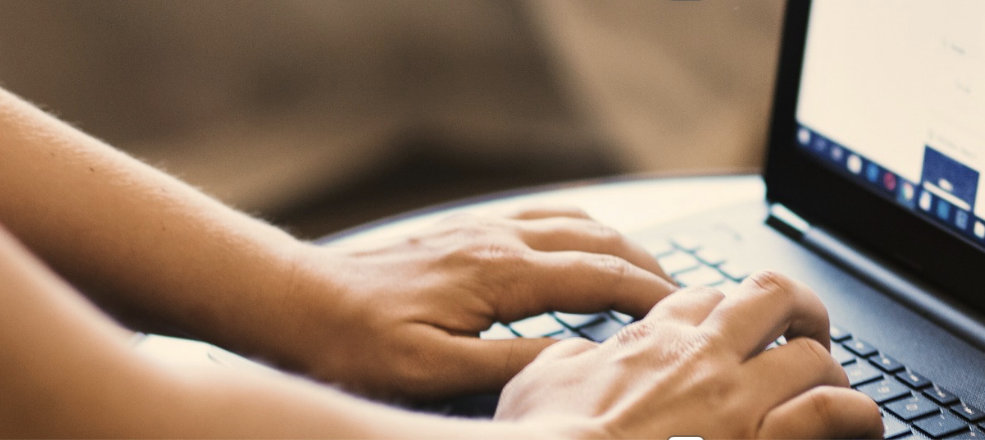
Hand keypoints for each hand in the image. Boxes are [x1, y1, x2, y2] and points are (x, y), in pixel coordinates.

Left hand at [265, 205, 678, 401]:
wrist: (295, 303)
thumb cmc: (355, 344)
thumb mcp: (440, 372)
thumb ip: (517, 364)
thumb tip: (582, 361)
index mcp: (500, 273)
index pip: (602, 276)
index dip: (654, 296)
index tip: (690, 315)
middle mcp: (497, 240)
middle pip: (600, 240)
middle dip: (650, 265)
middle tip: (687, 298)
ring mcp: (480, 230)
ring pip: (573, 222)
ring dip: (620, 244)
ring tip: (649, 274)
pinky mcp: (462, 233)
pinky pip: (541, 218)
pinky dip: (581, 231)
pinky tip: (582, 249)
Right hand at [495, 272, 883, 438]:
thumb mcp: (536, 385)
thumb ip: (568, 363)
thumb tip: (577, 358)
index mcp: (648, 340)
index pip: (703, 298)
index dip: (727, 311)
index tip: (735, 331)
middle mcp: (700, 356)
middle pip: (772, 300)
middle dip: (800, 315)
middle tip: (809, 338)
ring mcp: (736, 398)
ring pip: (813, 356)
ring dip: (830, 374)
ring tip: (839, 396)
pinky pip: (834, 412)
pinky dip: (858, 416)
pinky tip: (862, 427)